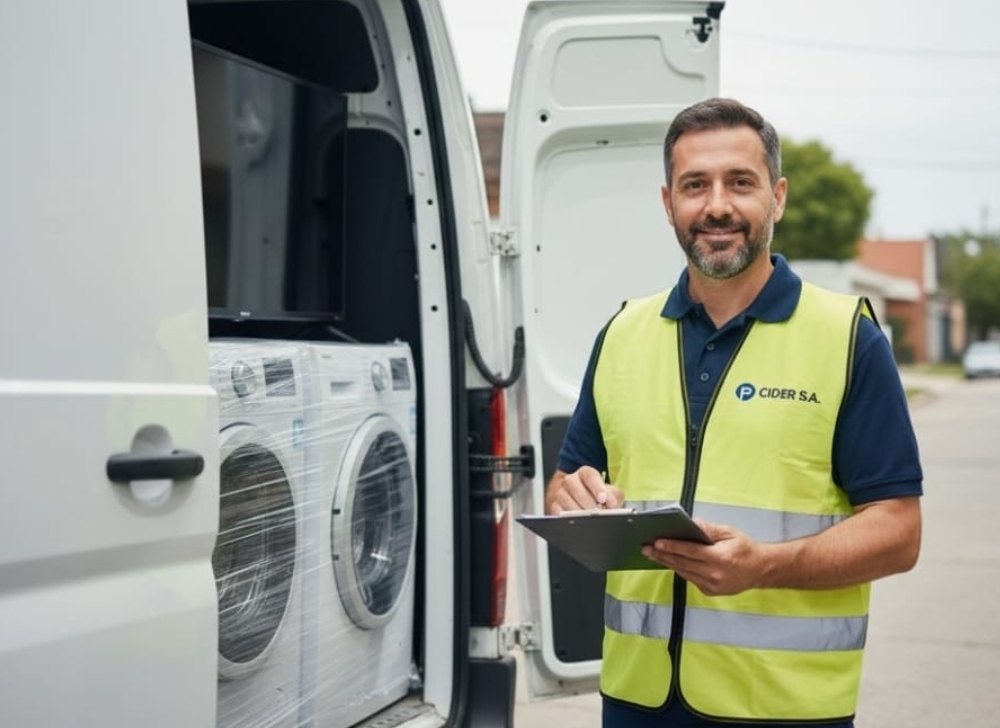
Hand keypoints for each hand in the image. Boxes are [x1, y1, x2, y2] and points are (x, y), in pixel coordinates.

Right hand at [546, 466, 623, 513]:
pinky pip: (558, 512)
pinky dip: (568, 518)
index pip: (589, 475)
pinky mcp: (554, 506)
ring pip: (566, 500)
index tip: (603, 499)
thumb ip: (613, 496)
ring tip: (590, 519)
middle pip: (574, 486)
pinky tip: (579, 523)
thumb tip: (611, 503)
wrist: (581, 503)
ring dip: (579, 511)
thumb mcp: (610, 493)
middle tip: (597, 512)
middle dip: (588, 502)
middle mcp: (570, 481)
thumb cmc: (597, 497)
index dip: (596, 487)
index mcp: (585, 474)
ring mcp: (560, 493)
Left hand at [641, 520, 762, 595]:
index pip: (690, 551)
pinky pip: (690, 578)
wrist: (760, 570)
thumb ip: (709, 529)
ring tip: (653, 554)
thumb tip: (691, 523)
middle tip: (646, 548)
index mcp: (720, 558)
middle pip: (682, 563)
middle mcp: (715, 574)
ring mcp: (712, 585)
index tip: (657, 542)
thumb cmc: (745, 549)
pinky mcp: (710, 591)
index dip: (672, 546)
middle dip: (662, 555)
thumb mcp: (729, 533)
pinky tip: (669, 561)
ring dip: (667, 562)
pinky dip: (679, 569)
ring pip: (683, 572)